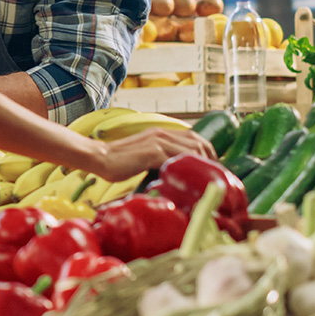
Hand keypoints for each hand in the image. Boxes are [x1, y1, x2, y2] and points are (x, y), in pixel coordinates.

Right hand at [91, 128, 215, 182]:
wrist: (100, 157)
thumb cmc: (118, 161)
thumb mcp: (143, 154)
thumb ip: (159, 157)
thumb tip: (173, 172)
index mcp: (160, 132)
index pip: (194, 137)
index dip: (208, 152)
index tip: (211, 168)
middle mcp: (162, 133)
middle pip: (199, 142)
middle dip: (212, 160)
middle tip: (214, 178)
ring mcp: (158, 142)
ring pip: (193, 151)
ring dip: (204, 167)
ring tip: (208, 182)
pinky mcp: (153, 153)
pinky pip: (179, 161)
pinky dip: (189, 172)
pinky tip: (192, 184)